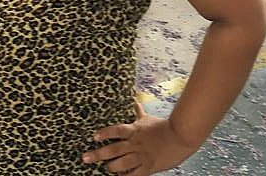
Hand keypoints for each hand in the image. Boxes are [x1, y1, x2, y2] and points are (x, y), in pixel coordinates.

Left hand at [82, 103, 196, 174]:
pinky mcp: (150, 167)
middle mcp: (135, 143)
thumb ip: (138, 111)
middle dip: (98, 154)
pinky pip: (136, 175)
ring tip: (106, 169)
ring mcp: (142, 156)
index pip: (116, 130)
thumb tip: (134, 98)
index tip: (94, 136)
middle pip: (114, 149)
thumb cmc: (163, 126)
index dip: (105, 133)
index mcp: (134, 130)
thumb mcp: (147, 118)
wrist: (180, 137)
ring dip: (112, 167)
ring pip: (122, 164)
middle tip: (85, 158)